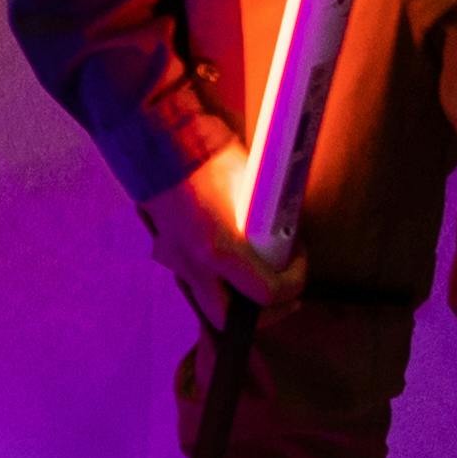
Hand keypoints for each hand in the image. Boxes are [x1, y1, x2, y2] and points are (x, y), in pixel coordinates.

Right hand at [142, 134, 291, 301]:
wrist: (158, 137)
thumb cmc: (207, 154)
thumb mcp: (249, 185)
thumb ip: (267, 217)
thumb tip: (285, 227)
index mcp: (217, 249)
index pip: (268, 294)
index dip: (294, 281)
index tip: (298, 256)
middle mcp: (191, 264)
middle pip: (230, 320)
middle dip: (262, 313)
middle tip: (282, 291)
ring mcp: (175, 260)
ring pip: (210, 303)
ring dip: (237, 296)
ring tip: (258, 273)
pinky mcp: (167, 250)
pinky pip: (197, 278)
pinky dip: (218, 276)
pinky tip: (230, 256)